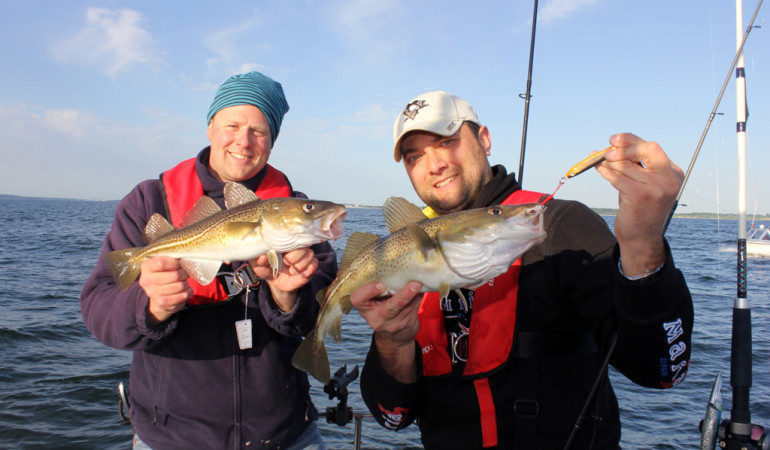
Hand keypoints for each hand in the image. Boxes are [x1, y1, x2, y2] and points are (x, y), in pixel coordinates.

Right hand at [138, 256, 192, 325]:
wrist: (156, 295)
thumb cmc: (163, 274)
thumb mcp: (162, 263)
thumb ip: (170, 258)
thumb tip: (185, 256)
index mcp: (146, 267)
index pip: (162, 262)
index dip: (176, 263)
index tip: (180, 263)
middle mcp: (146, 280)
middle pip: (175, 275)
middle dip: (184, 273)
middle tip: (185, 273)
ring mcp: (153, 293)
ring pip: (180, 286)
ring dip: (186, 283)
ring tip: (184, 282)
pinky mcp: (162, 302)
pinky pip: (182, 296)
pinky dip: (188, 292)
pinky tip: (187, 290)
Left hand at [250, 248, 318, 311]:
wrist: (277, 284)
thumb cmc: (268, 269)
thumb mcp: (259, 266)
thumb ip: (258, 260)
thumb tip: (262, 256)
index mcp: (283, 242)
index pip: (290, 235)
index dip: (287, 242)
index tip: (280, 251)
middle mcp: (295, 247)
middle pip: (302, 244)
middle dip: (294, 256)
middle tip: (286, 262)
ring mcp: (304, 256)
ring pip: (310, 254)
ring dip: (299, 265)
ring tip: (291, 271)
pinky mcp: (310, 266)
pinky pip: (314, 264)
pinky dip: (308, 270)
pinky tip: (301, 275)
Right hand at [350, 281, 422, 382]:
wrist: (393, 337)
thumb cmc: (381, 310)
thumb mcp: (373, 301)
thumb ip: (381, 286)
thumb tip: (397, 265)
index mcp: (364, 308)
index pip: (358, 299)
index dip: (368, 291)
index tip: (381, 285)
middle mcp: (377, 318)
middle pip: (390, 308)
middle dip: (404, 296)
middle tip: (415, 284)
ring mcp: (393, 324)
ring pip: (407, 307)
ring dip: (415, 294)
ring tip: (421, 283)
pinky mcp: (407, 325)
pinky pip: (415, 307)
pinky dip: (419, 296)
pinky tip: (423, 288)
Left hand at [595, 133, 683, 275]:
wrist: (641, 239)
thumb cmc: (639, 209)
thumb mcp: (643, 184)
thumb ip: (634, 166)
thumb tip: (610, 147)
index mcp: (673, 173)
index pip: (652, 148)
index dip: (631, 140)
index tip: (614, 140)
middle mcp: (669, 179)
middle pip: (646, 149)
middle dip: (624, 146)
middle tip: (606, 151)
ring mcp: (656, 187)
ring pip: (626, 164)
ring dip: (609, 161)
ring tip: (599, 162)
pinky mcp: (640, 195)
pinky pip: (617, 176)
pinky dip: (605, 171)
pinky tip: (598, 169)